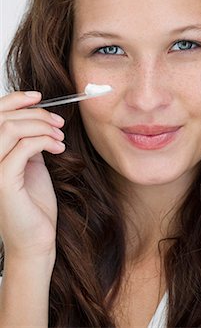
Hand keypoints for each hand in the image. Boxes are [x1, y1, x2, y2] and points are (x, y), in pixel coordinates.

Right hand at [0, 91, 64, 258]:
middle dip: (36, 113)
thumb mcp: (31, 162)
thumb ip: (27, 140)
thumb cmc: (34, 203)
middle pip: (3, 118)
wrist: (36, 239)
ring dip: (41, 125)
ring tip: (60, 136)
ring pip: (11, 128)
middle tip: (58, 122)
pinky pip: (23, 147)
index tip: (39, 97)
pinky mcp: (2, 181)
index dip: (15, 100)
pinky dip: (45, 141)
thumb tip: (37, 117)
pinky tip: (59, 148)